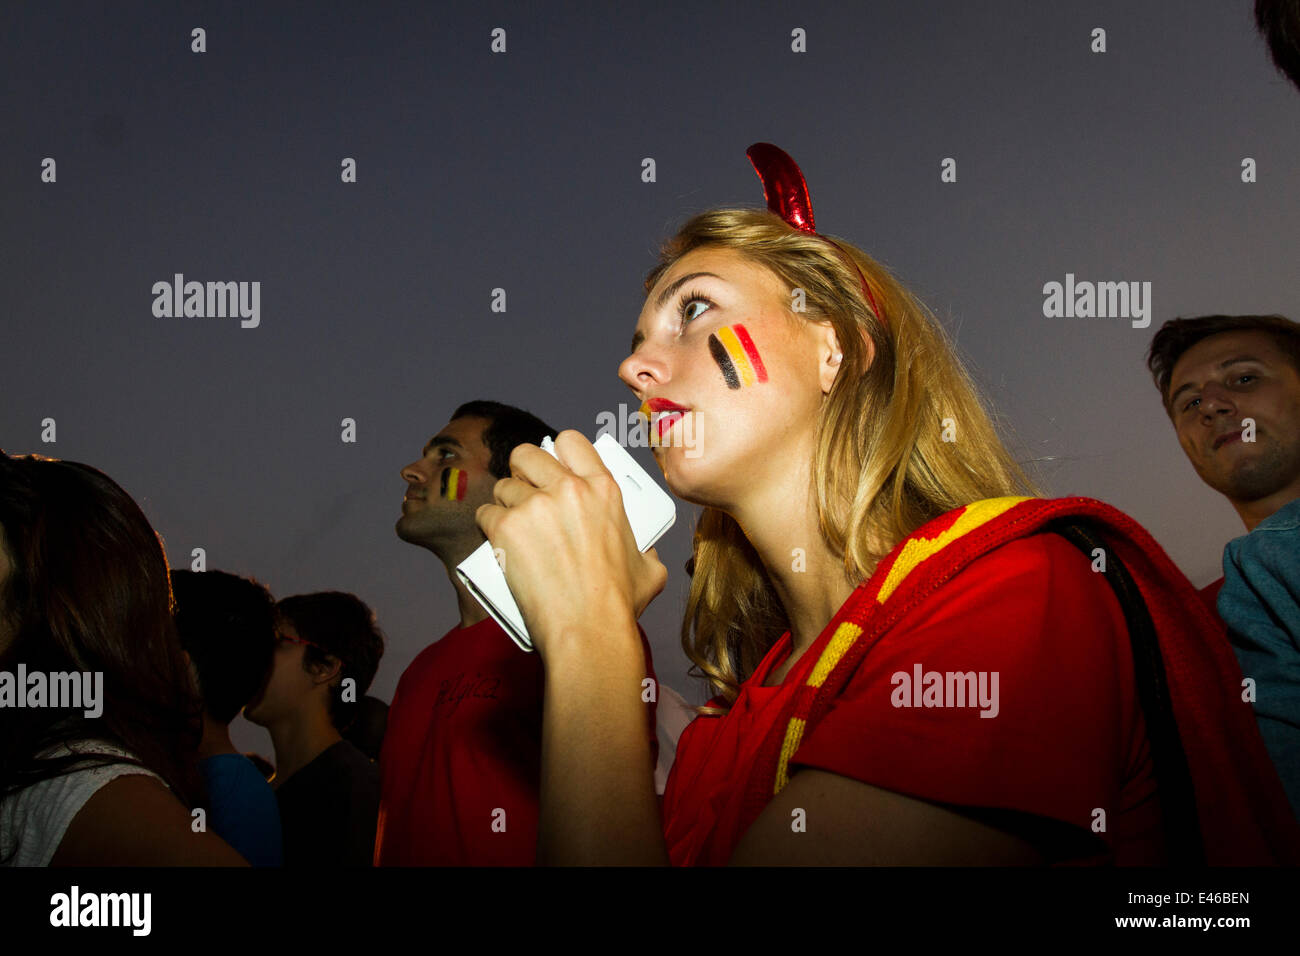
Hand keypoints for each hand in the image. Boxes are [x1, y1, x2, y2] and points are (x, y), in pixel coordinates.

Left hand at [475, 430, 666, 657]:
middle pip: (527, 454)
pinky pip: (485, 514)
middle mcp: (569, 489)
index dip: (557, 452)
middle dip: (522, 471)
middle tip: (525, 494)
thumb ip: (643, 548)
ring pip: (503, 486)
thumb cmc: (618, 604)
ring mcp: (535, 506)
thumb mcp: (649, 567)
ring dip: (505, 504)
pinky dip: (489, 528)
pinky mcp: (507, 528)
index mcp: (604, 489)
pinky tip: (500, 544)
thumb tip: (643, 552)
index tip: (552, 468)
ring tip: (514, 529)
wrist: (588, 629)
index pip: (571, 442)